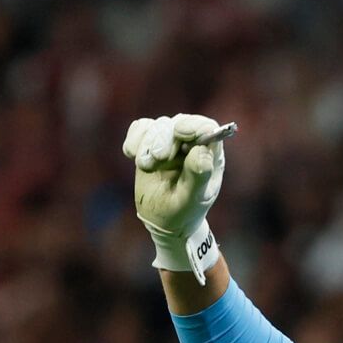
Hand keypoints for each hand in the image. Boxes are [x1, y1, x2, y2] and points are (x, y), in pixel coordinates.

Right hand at [122, 114, 225, 283]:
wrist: (164, 219)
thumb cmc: (184, 211)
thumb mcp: (192, 199)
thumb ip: (198, 176)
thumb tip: (199, 151)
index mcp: (210, 155)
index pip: (207, 127)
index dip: (194, 125)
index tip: (180, 133)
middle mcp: (192, 143)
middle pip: (179, 123)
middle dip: (165, 139)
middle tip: (159, 159)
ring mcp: (171, 141)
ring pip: (158, 125)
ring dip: (148, 144)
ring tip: (148, 167)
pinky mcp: (150, 142)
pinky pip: (140, 127)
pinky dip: (134, 140)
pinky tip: (132, 156)